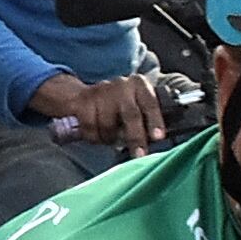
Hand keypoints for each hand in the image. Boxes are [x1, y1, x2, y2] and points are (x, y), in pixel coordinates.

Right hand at [33, 72, 166, 146]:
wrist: (82, 97)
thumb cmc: (116, 107)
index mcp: (139, 85)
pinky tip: (96, 134)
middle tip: (139, 155)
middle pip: (131, 114)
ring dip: (109, 138)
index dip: (155, 121)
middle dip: (136, 137)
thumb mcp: (135, 107)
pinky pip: (90, 126)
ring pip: (108, 124)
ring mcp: (101, 91)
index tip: (158, 137)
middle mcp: (121, 85)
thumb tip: (156, 142)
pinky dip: (93, 136)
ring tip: (109, 137)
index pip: (150, 103)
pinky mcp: (83, 100)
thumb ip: (145, 120)